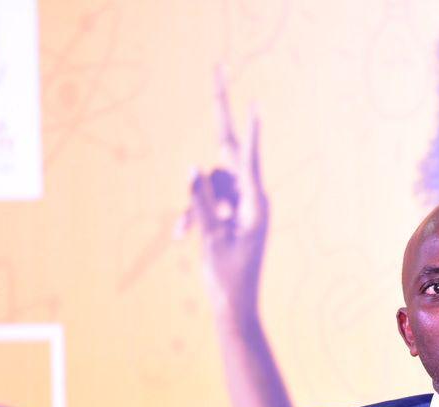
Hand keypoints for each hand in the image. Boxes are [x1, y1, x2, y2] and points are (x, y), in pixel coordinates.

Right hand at [178, 67, 268, 319]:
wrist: (234, 307)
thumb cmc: (228, 277)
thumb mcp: (211, 238)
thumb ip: (201, 203)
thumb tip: (192, 168)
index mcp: (255, 205)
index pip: (247, 160)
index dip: (249, 131)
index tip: (256, 105)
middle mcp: (250, 200)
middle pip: (229, 154)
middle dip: (220, 119)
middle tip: (218, 67)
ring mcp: (238, 207)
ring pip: (209, 184)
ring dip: (194, 206)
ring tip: (189, 235)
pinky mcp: (227, 216)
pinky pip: (204, 202)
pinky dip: (192, 216)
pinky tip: (181, 237)